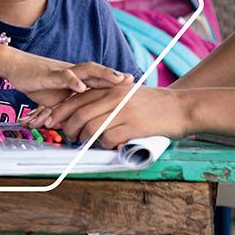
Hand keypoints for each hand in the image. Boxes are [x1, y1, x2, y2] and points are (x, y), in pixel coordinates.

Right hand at [0, 46, 133, 99]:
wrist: (17, 68)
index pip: (101, 79)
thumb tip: (85, 123)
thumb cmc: (40, 83)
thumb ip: (73, 108)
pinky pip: (63, 76)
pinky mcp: (49, 74)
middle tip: (131, 80)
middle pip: (99, 73)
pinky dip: (72, 80)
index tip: (134, 86)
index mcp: (78, 79)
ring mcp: (63, 72)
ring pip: (86, 70)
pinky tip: (81, 87)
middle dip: (116, 76)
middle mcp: (74, 73)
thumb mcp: (59, 99)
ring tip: (116, 80)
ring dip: (102, 74)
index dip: (117, 82)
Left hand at [25, 84, 187, 147]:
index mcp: (113, 87)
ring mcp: (124, 111)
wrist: (183, 107)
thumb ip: (110, 100)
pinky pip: (107, 139)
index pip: (77, 98)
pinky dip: (103, 146)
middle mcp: (115, 96)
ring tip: (86, 144)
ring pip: (89, 127)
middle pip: (78, 113)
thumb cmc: (157, 104)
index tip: (51, 122)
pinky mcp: (133, 126)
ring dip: (83, 140)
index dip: (60, 111)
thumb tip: (87, 114)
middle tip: (69, 137)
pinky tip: (107, 146)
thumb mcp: (131, 94)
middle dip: (67, 129)